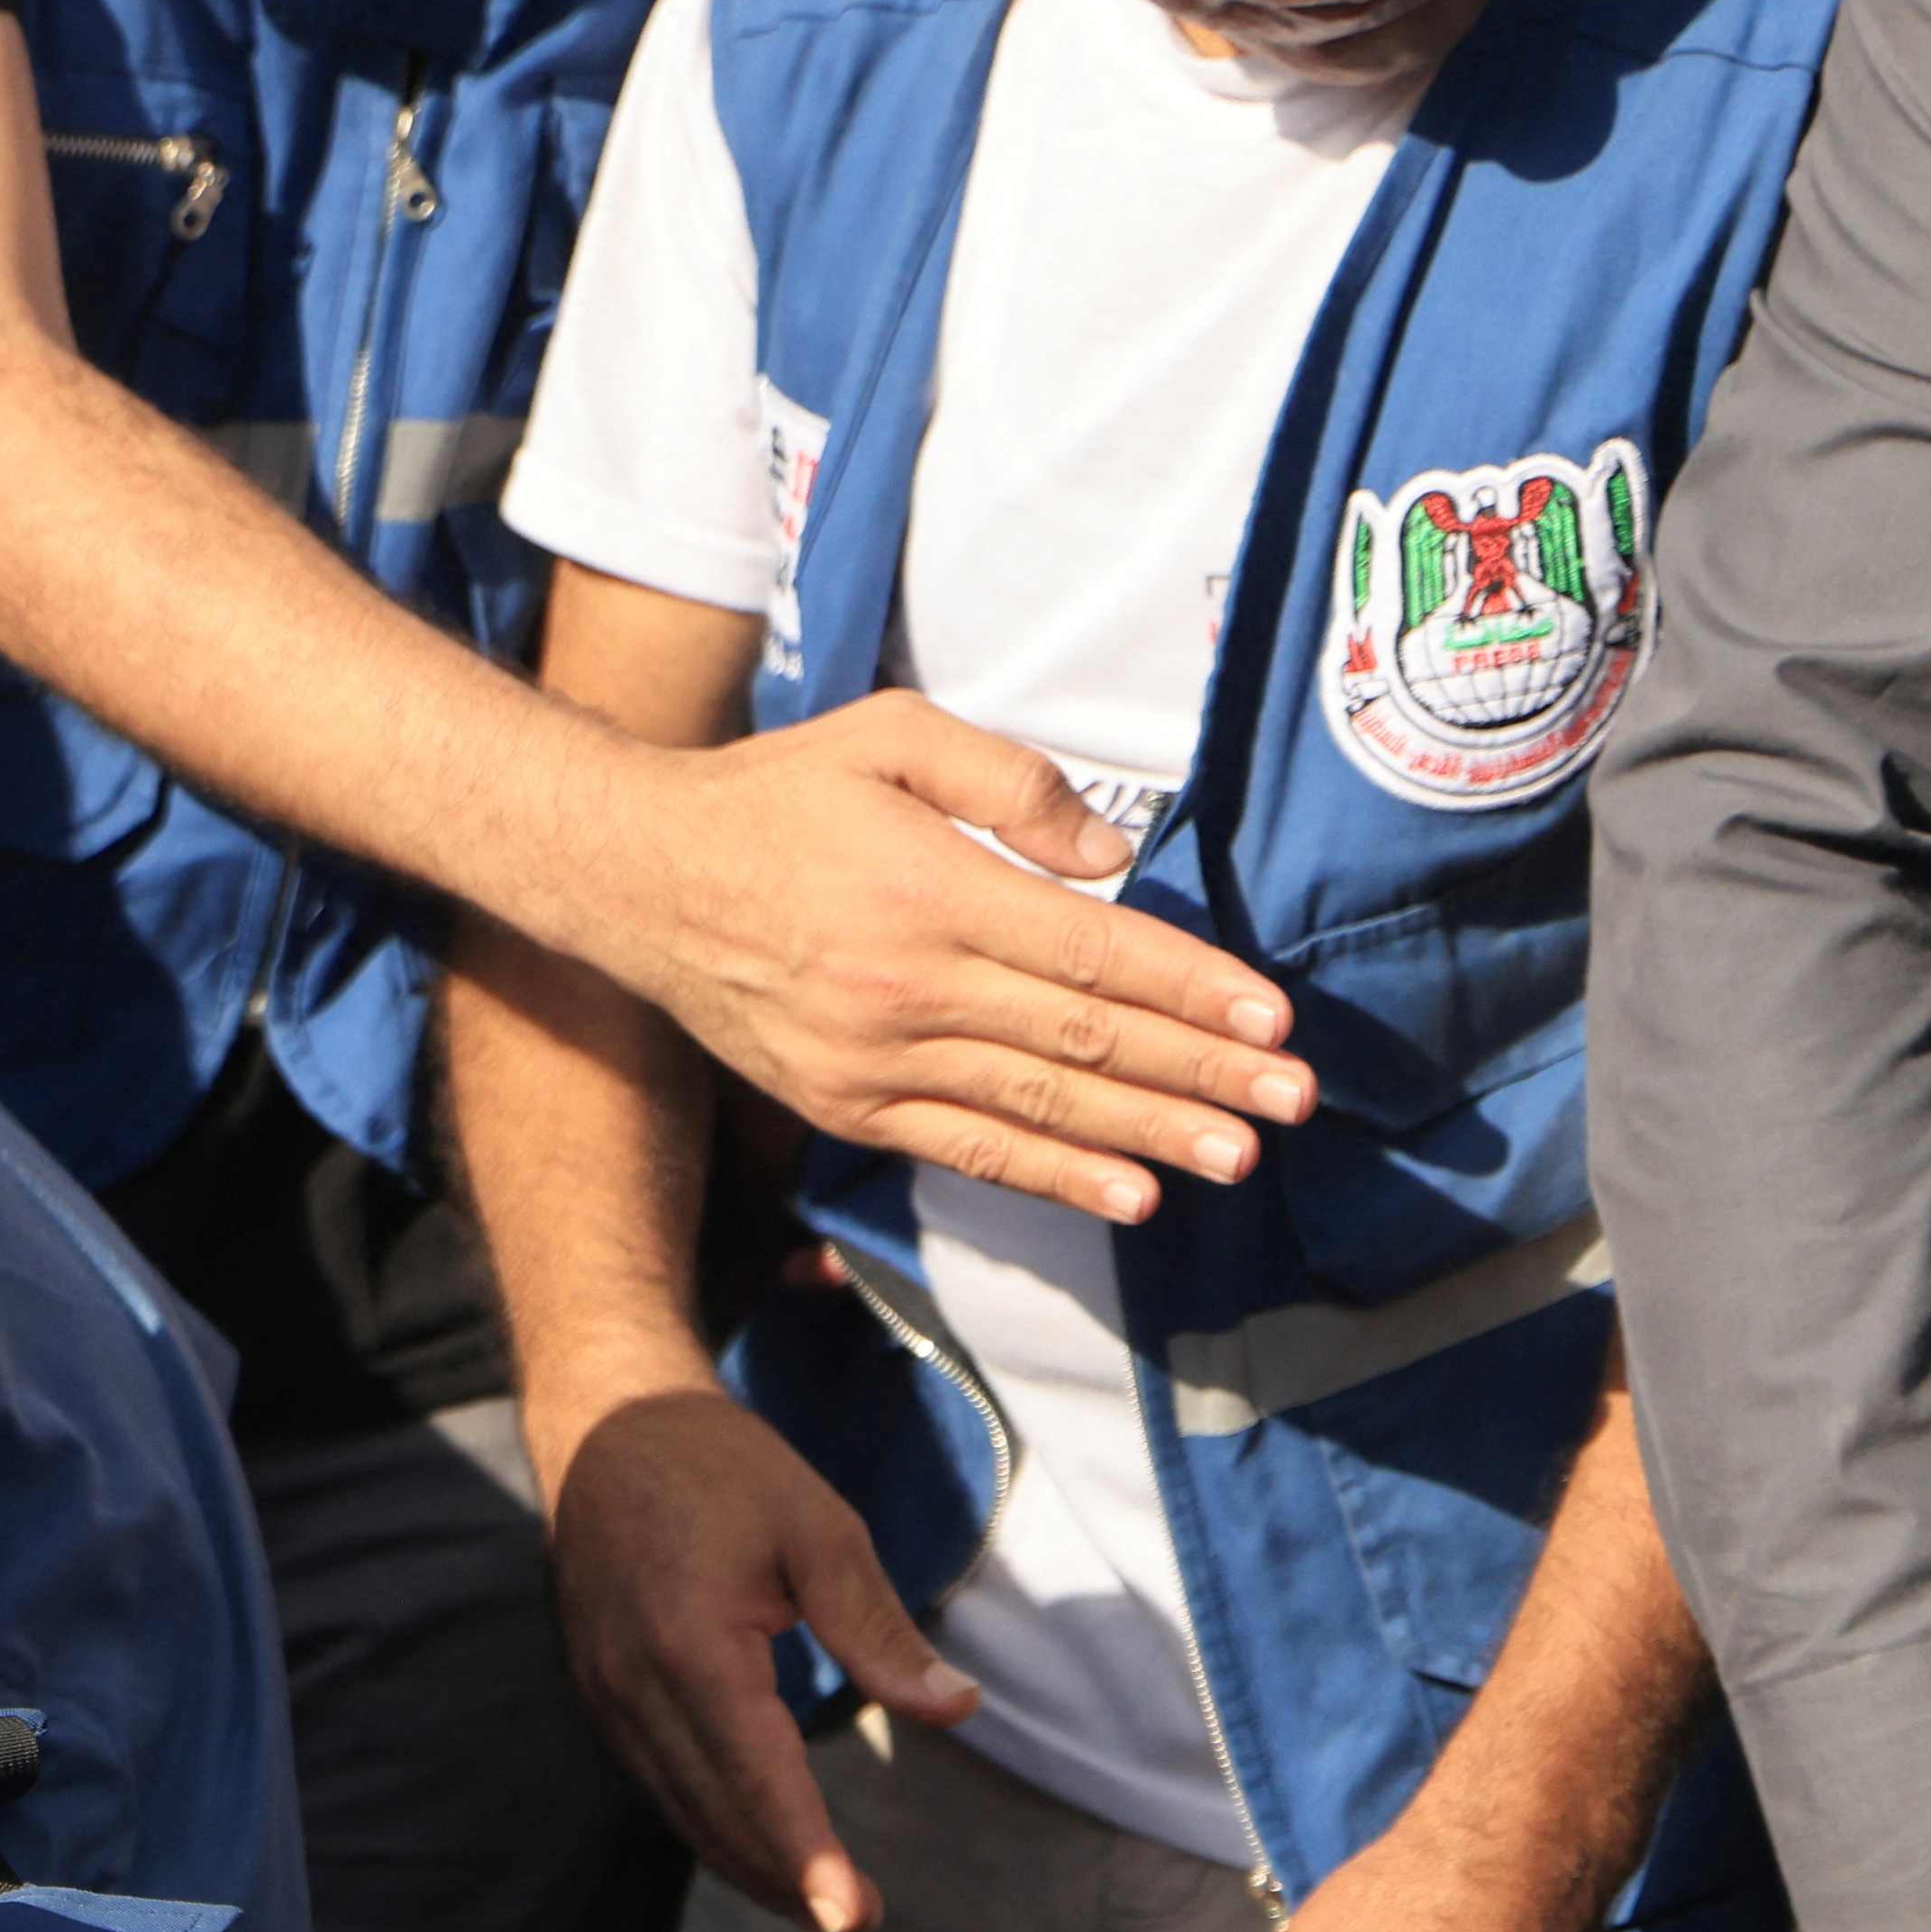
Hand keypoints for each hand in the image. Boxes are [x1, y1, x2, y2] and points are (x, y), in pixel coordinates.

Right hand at [530, 1368, 979, 1931]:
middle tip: (858, 1919)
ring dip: (746, 1862)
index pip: (759, 1777)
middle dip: (785, 1878)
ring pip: (681, 1808)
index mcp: (693, 1648)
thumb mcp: (821, 1531)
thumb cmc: (721, 1469)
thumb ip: (878, 1630)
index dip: (806, 1853)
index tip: (851, 1912)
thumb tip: (954, 1707)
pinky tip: (749, 1838)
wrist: (607, 1427)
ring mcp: (609, 1696)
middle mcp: (638, 1688)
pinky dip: (707, 1822)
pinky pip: (658, 1781)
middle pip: (717, 1812)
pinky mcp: (602, 1693)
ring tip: (815, 1901)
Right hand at [619, 693, 1316, 1230]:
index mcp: (933, 890)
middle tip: (1295, 1102)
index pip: (1097, 952)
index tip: (1273, 1020)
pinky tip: (1128, 1198)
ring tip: (1238, 1159)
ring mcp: (873, 1060)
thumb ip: (1010, 778)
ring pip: (1041, 1107)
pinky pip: (968, 1149)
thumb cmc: (776, 795)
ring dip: (1150, 1138)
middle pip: (1088, 1040)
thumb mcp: (890, 733)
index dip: (1193, 991)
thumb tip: (1112, 855)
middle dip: (1203, 1074)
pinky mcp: (844, 1105)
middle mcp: (908, 987)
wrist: (635, 879)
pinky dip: (1053, 1179)